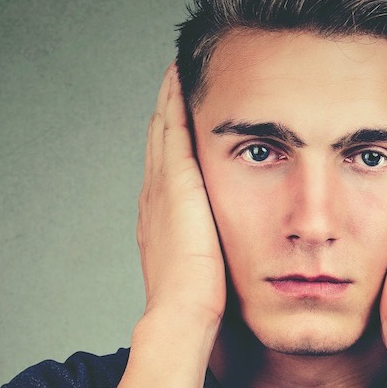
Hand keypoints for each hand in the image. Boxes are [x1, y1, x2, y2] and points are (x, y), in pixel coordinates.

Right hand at [136, 64, 225, 330]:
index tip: (180, 120)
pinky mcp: (175, 184)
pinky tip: (180, 79)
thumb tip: (231, 261)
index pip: (167, 171)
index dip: (171, 143)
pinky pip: (172, 130)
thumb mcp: (205, 276)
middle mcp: (155, 200)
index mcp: (162, 222)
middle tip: (174, 80)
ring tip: (176, 70)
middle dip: (167, 112)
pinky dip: (174, 103)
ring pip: (163, 130)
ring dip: (169, 100)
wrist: (182, 317)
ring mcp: (161, 190)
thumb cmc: (200, 309)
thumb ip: (213, 259)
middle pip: (160, 143)